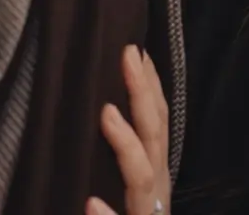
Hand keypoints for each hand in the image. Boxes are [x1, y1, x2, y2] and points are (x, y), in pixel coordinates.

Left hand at [86, 45, 170, 214]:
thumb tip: (108, 106)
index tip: (137, 50)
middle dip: (143, 96)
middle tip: (127, 55)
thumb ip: (127, 157)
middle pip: (154, 138)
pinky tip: (91, 204)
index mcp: (154, 178)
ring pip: (143, 179)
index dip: (150, 87)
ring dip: (126, 145)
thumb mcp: (130, 190)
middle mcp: (155, 194)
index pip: (157, 124)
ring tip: (106, 115)